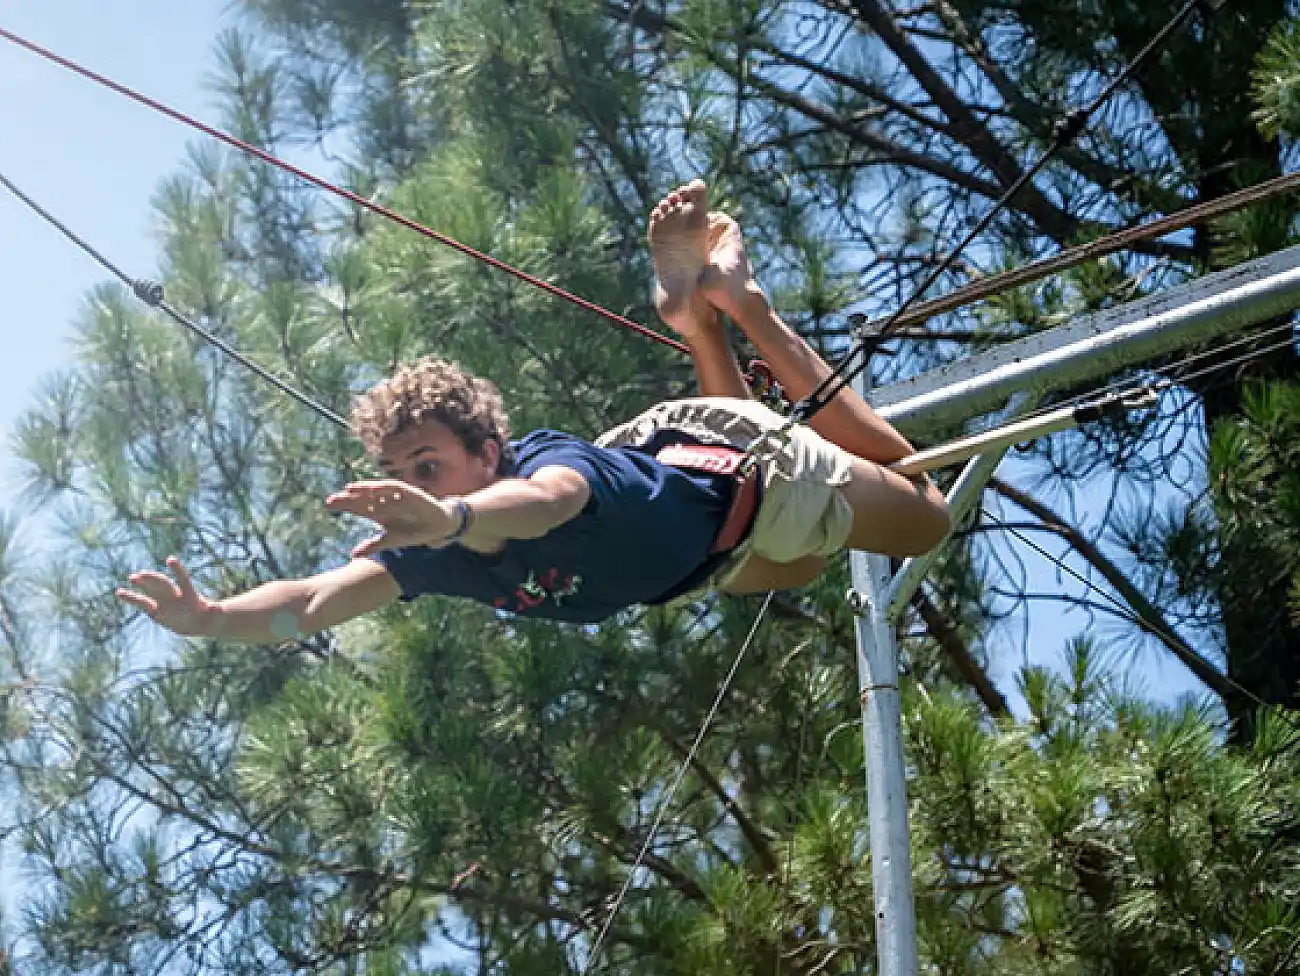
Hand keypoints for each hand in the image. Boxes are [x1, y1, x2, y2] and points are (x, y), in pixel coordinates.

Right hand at [116, 557, 219, 635]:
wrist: (198, 622)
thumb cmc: (210, 617)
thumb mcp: (215, 616)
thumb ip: (216, 612)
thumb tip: (219, 610)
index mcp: (189, 594)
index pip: (183, 579)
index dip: (177, 571)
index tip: (171, 559)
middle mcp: (175, 595)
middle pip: (163, 584)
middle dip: (153, 579)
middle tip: (141, 575)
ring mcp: (164, 601)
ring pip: (150, 591)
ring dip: (142, 585)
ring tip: (131, 578)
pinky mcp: (155, 610)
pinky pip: (141, 603)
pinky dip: (131, 598)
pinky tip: (119, 592)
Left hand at [325, 479, 457, 556]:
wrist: (437, 526)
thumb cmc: (414, 532)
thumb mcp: (390, 540)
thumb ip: (372, 545)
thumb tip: (353, 555)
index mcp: (379, 513)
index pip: (358, 507)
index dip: (344, 505)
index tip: (328, 505)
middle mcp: (384, 502)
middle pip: (363, 497)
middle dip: (348, 497)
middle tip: (332, 499)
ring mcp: (396, 497)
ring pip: (376, 490)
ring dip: (363, 489)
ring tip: (349, 489)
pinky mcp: (409, 493)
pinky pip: (395, 487)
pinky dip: (385, 487)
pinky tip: (374, 487)